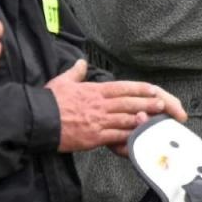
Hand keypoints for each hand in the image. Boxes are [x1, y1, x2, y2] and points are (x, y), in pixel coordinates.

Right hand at [47, 61, 188, 152]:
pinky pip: (117, 137)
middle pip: (132, 103)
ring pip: (128, 119)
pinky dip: (130, 137)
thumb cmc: (48, 101)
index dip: (142, 89)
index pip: (125, 87)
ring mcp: (99, 121)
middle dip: (150, 104)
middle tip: (166, 105)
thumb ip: (76, 72)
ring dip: (145, 120)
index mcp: (95, 90)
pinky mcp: (95, 137)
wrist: (35, 120)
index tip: (155, 90)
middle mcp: (101, 104)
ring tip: (159, 120)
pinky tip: (140, 138)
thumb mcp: (62, 81)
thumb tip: (81, 63)